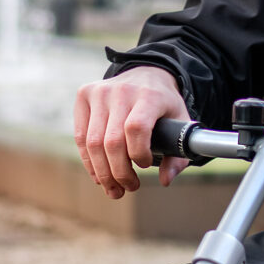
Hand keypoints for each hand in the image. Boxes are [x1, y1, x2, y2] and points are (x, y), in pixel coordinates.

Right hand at [73, 65, 186, 198]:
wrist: (146, 74)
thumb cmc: (164, 106)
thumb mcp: (181, 124)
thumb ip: (179, 155)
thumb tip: (165, 180)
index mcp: (149, 96)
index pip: (136, 128)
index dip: (138, 153)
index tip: (146, 165)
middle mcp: (122, 91)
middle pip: (112, 141)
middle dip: (119, 173)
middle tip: (129, 188)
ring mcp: (100, 92)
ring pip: (93, 143)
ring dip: (103, 173)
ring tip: (114, 189)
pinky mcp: (84, 95)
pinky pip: (81, 137)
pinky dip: (89, 161)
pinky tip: (99, 176)